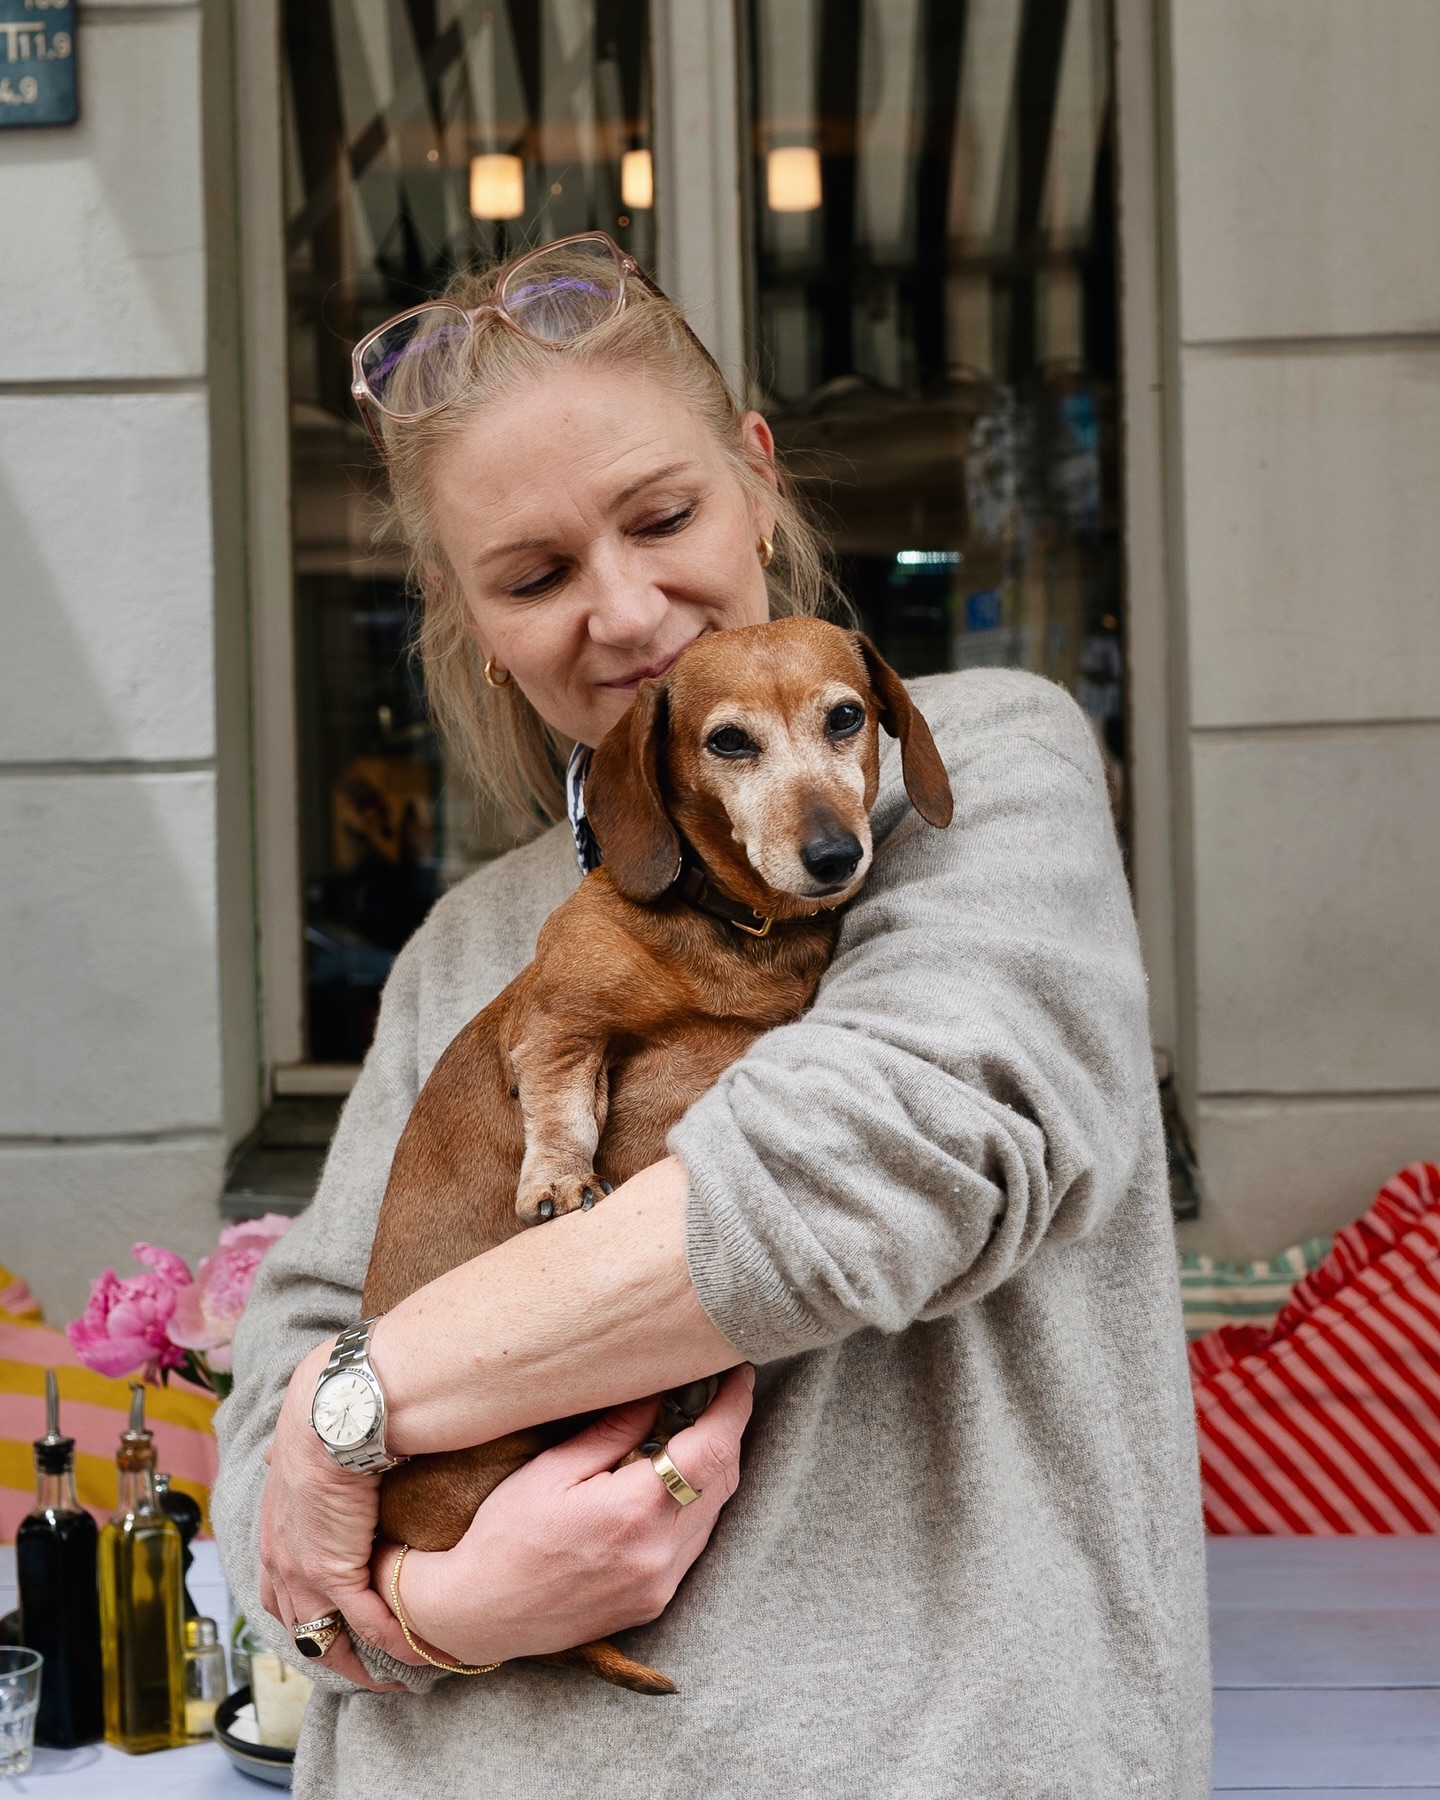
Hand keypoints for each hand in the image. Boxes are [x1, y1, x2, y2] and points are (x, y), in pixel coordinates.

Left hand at [258, 1340, 421, 1688]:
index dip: (307, 1616)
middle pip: (299, 1628)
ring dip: (359, 1661)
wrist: (329, 1414)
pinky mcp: (335, 1571)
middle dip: (329, 1653)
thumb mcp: (298, 1452)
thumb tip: (285, 1457)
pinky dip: (393, 1638)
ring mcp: (303, 1572)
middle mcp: (279, 1561)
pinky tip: (416, 1646)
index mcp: (272, 1534)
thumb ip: (296, 1468)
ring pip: (327, 1638)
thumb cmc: (322, 1421)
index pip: (281, 1594)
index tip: (334, 1629)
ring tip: (391, 1673)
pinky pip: (367, 1621)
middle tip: (362, 1668)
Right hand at [373, 1364, 753, 1667]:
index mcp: (634, 1514)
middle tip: (715, 1394)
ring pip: (714, 1514)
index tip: (738, 1375)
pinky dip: (694, 1506)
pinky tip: (669, 1485)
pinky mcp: (654, 1601)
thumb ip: (615, 1429)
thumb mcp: (553, 1469)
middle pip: (723, 1480)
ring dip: (712, 1470)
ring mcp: (660, 1584)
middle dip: (727, 1432)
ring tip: (691, 1433)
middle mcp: (658, 1555)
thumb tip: (660, 1390)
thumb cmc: (506, 1535)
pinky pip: (694, 1544)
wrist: (479, 1614)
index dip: (733, 1407)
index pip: (712, 1450)